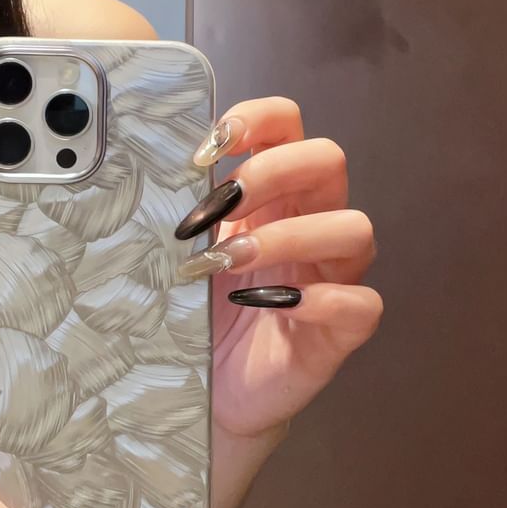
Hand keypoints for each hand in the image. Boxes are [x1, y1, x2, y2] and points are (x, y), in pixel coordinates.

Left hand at [178, 97, 382, 437]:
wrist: (208, 388)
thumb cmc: (197, 316)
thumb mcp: (183, 254)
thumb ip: (182, 214)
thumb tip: (144, 172)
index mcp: (271, 196)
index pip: (288, 125)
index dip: (256, 119)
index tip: (205, 151)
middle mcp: (310, 224)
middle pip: (327, 159)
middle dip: (268, 174)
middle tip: (213, 212)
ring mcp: (333, 276)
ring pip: (354, 227)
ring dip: (285, 237)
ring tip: (224, 264)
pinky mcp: (342, 330)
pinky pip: (362, 303)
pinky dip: (318, 300)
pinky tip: (266, 306)